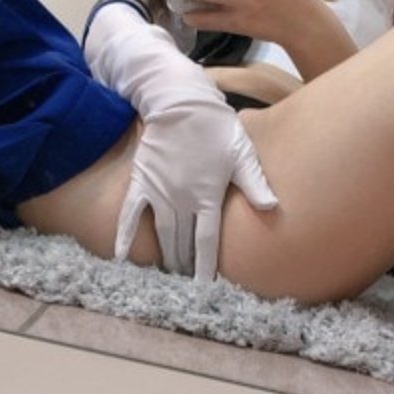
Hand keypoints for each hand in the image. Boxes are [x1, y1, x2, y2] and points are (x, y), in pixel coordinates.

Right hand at [84, 1, 277, 279]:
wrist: (181, 103)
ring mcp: (159, 193)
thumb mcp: (243, 153)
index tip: (206, 290)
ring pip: (161, 234)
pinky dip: (125, 236)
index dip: (206, 269)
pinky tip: (120, 257)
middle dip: (185, 267)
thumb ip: (255, 184)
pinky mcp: (142, 182)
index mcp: (207, 196)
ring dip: (165, 257)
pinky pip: (131, 214)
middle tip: (188, 288)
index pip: (206, 242)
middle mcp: (181, 200)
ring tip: (169, 276)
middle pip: (182, 244)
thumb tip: (272, 208)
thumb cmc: (217, 128)